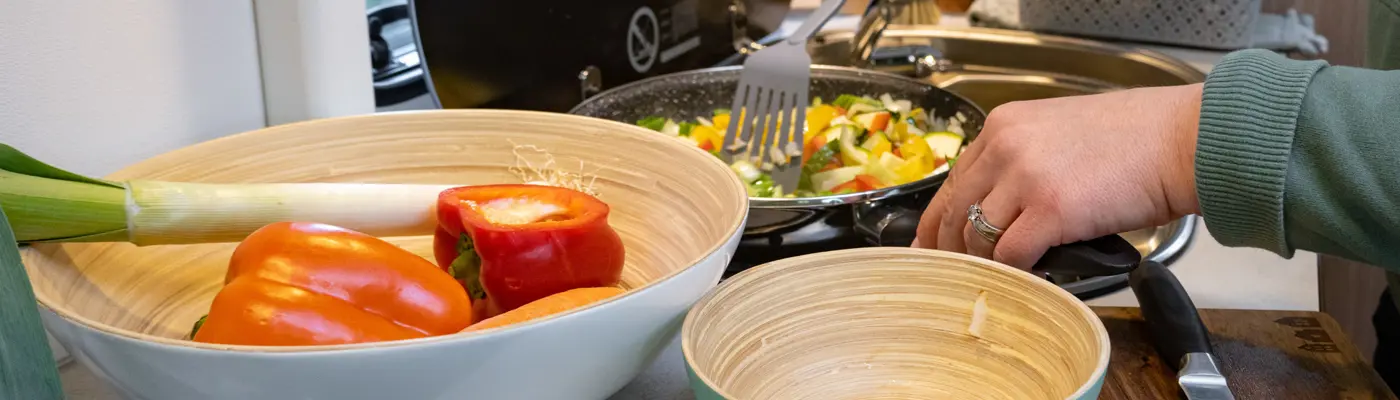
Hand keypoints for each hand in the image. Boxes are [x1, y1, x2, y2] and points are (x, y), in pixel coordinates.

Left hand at [913, 84, 1204, 269]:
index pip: (953, 181)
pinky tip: (1026, 281)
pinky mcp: (1050, 209)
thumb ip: (1021, 161)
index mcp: (1003, 126)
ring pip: (978, 237)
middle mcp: (1005, 147)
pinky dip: (1016, 274)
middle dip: (949, 251)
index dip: (937, 220)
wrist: (1182, 139)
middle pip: (954, 211)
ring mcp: (1025, 178)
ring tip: (995, 281)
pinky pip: (1012, 255)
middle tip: (950, 276)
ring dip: (986, 265)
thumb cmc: (1136, 141)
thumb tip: (1001, 207)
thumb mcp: (1059, 133)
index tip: (929, 245)